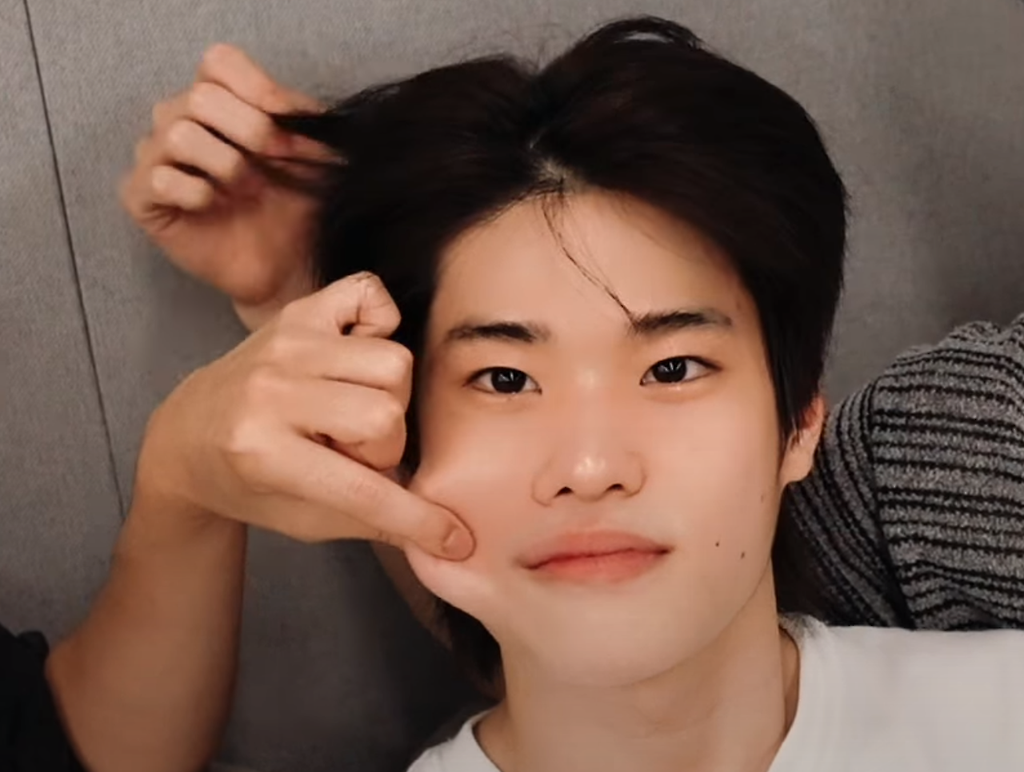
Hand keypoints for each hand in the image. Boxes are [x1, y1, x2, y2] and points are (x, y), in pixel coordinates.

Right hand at [120, 43, 326, 330]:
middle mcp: (176, 118)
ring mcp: (154, 157)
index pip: (219, 62)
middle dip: (255, 132)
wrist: (284, 267)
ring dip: (229, 166)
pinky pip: (162, 180)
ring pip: (179, 134)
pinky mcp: (141, 198)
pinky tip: (218, 208)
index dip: (261, 91)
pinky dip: (199, 194)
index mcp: (215, 98)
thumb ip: (301, 121)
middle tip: (282, 166)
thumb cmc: (292, 207)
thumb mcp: (309, 156)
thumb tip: (311, 111)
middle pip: (201, 96)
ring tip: (250, 193)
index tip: (298, 126)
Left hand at [134, 272, 474, 558]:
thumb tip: (446, 538)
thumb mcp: (302, 521)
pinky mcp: (296, 312)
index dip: (418, 519)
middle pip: (387, 411)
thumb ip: (374, 526)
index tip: (453, 538)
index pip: (364, 490)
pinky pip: (370, 294)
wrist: (187, 434)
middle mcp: (270, 390)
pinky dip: (379, 323)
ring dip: (384, 395)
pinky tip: (353, 358)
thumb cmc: (248, 482)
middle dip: (383, 444)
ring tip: (347, 413)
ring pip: (391, 360)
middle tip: (351, 454)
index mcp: (263, 453)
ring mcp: (285, 343)